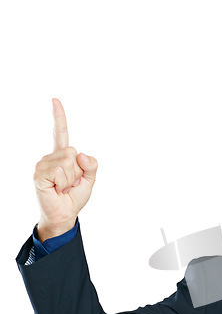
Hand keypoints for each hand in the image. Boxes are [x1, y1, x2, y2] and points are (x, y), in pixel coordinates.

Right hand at [34, 98, 97, 241]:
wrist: (65, 213)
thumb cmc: (74, 196)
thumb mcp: (89, 180)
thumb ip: (91, 165)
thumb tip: (80, 154)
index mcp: (62, 156)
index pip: (60, 133)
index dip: (58, 117)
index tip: (55, 100)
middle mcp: (51, 157)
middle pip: (73, 152)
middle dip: (78, 171)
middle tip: (70, 183)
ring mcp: (43, 164)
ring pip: (68, 162)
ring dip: (71, 179)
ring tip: (63, 187)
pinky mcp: (39, 174)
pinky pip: (60, 171)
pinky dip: (64, 183)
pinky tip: (57, 189)